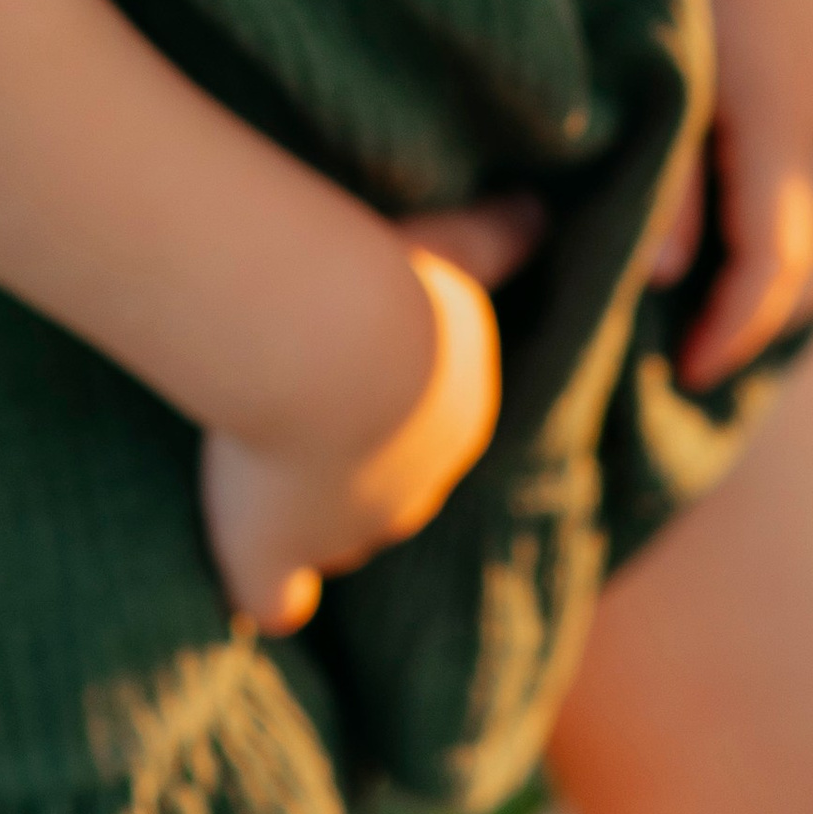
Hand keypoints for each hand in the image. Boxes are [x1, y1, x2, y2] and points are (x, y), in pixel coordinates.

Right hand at [200, 195, 540, 634]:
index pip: (429, 428)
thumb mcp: (457, 245)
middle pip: (390, 491)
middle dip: (361, 469)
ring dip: (314, 516)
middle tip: (310, 425)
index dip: (390, 404)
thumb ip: (500, 235)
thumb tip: (540, 210)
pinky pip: (278, 595)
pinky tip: (276, 603)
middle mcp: (413, 486)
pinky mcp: (278, 549)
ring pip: (339, 535)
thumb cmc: (388, 284)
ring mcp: (346, 526)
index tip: (354, 373)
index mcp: (457, 416)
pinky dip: (276, 598)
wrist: (328, 337)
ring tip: (272, 482)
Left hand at [656, 0, 812, 391]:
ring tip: (747, 312)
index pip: (772, 268)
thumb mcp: (655, 74)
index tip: (684, 368)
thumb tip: (669, 281)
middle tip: (703, 354)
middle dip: (770, 320)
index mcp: (776, 120)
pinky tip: (796, 244)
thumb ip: (667, 180)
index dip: (732, 332)